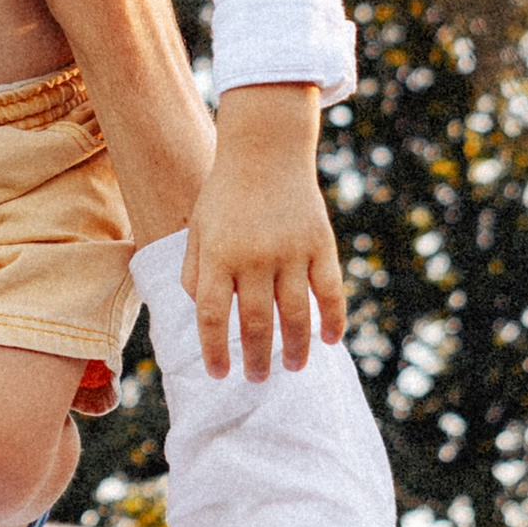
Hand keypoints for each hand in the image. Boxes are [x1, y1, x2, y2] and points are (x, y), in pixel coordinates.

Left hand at [184, 85, 348, 380]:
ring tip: (291, 368)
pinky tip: (329, 340)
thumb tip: (203, 313)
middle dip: (255, 358)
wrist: (266, 148)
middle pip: (255, 322)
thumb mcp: (198, 228)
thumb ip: (194, 271)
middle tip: (256, 379)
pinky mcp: (320, 244)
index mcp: (217, 255)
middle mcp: (253, 257)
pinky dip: (333, 319)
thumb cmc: (225, 193)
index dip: (214, 350)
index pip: (212, 315)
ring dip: (294, 348)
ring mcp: (291, 251)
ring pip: (295, 314)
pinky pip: (330, 291)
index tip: (219, 373)